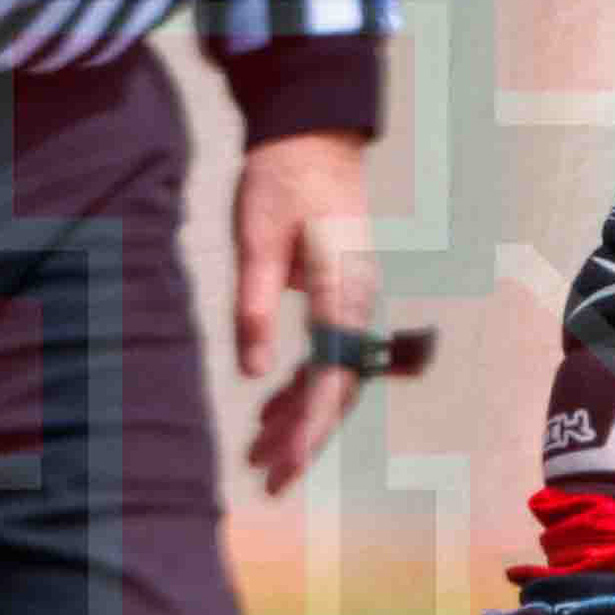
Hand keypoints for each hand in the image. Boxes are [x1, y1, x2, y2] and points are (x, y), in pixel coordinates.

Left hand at [234, 131, 376, 495]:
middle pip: (336, 390)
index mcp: (344, 294)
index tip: (283, 465)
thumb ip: (256, 309)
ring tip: (256, 454)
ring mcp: (353, 302)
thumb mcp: (256, 240)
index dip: (308, 430)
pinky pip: (326, 356)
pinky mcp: (339, 296)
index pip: (332, 380)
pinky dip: (300, 386)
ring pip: (331, 378)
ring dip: (297, 417)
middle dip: (302, 439)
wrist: (312, 134)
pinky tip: (270, 407)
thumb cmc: (282, 180)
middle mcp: (358, 305)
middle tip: (266, 480)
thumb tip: (255, 375)